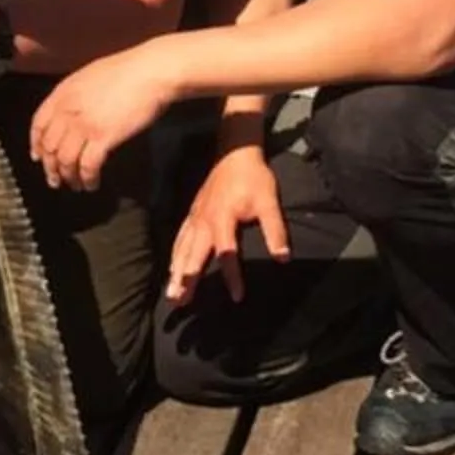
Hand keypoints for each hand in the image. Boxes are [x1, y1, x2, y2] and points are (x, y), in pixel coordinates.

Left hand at [29, 43, 173, 191]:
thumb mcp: (89, 77)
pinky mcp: (103, 137)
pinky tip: (92, 184)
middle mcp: (68, 110)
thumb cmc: (126, 71)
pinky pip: (88, 166)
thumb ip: (74, 96)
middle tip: (56, 180)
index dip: (36, 145)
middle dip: (51, 168)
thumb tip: (70, 115)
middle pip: (50, 147)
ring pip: (65, 160)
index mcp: (62, 93)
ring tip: (76, 185)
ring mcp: (84, 125)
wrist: (149, 71)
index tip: (39, 158)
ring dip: (69, 177)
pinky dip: (88, 179)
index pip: (38, 124)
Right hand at [165, 146, 287, 305]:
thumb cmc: (253, 177)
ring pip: (182, 249)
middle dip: (186, 280)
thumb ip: (275, 230)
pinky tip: (172, 266)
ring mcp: (195, 216)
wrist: (234, 151)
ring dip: (176, 272)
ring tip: (172, 293)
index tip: (236, 297)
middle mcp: (204, 221)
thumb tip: (283, 257)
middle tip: (179, 302)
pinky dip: (175, 254)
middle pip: (193, 256)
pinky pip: (180, 237)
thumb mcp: (268, 202)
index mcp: (223, 220)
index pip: (227, 254)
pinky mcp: (192, 212)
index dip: (232, 277)